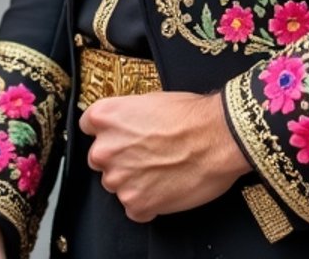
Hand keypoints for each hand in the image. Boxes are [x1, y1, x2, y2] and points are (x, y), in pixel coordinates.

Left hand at [80, 89, 248, 221]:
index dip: (106, 130)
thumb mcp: (151, 100)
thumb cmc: (191, 115)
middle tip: (147, 153)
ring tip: (162, 169)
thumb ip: (127, 118)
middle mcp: (106, 149)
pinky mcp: (137, 205)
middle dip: (119, 157)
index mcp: (106, 117)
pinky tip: (167, 185)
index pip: (88, 126)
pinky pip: (134, 207)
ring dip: (133, 180)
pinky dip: (148, 201)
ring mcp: (119, 180)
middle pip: (100, 158)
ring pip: (117, 184)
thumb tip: (124, 128)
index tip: (117, 134)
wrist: (220, 137)